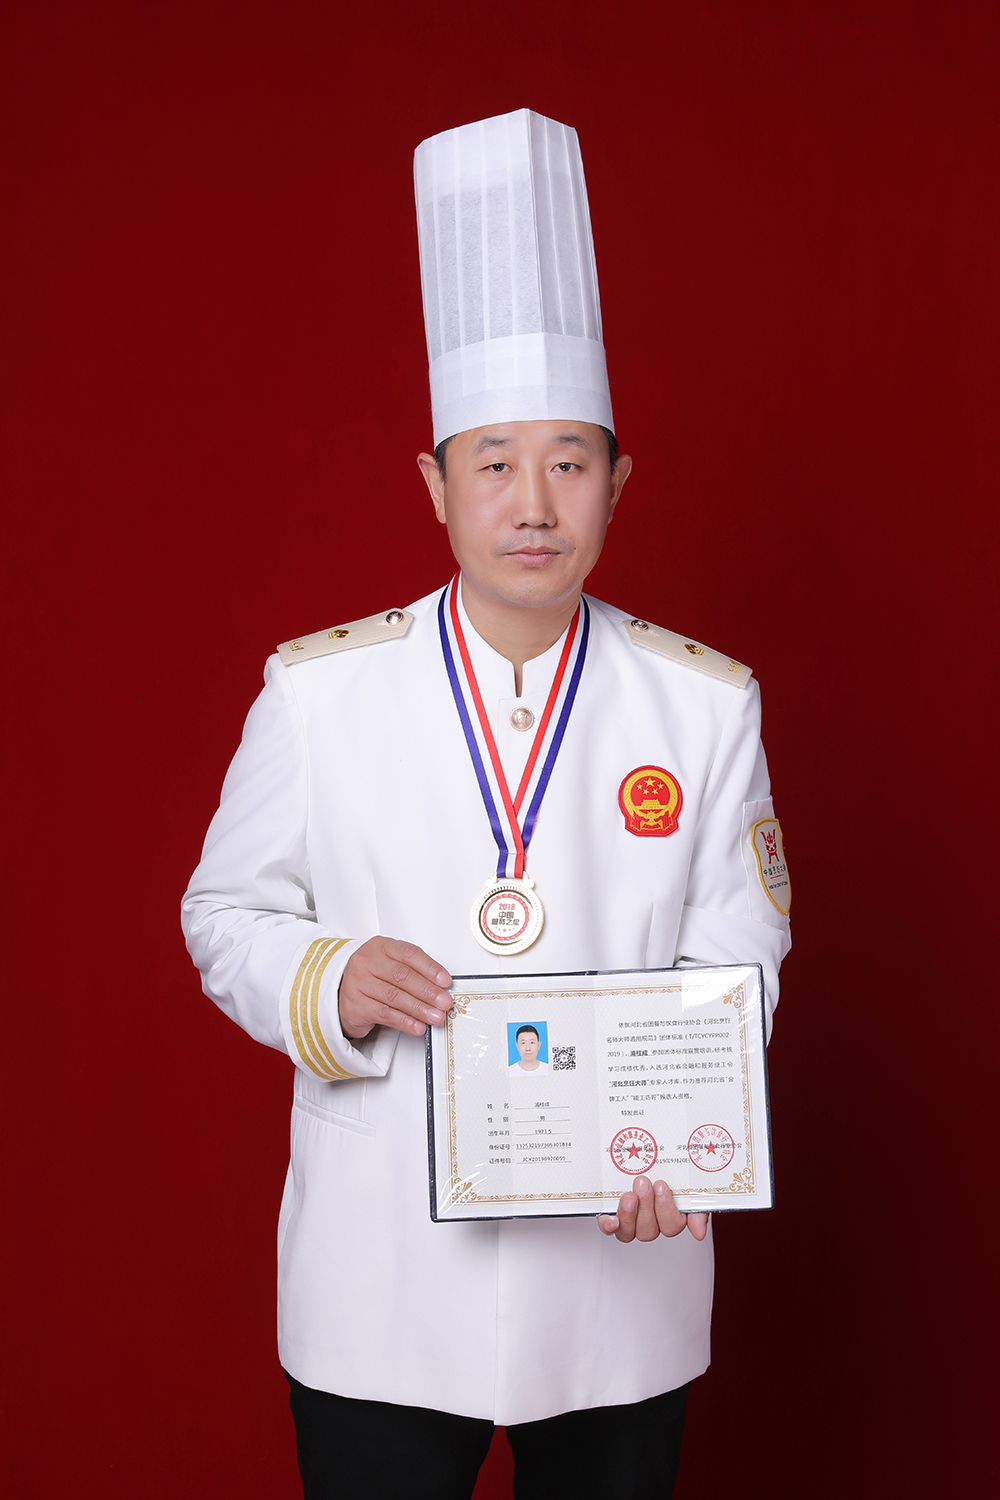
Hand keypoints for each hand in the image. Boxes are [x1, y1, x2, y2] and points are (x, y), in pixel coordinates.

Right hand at [338, 937, 452, 1039]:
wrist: (340, 994)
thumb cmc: (371, 978)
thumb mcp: (389, 965)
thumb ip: (412, 971)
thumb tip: (440, 988)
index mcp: (380, 946)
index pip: (409, 953)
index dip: (430, 968)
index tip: (445, 981)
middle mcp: (366, 962)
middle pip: (402, 976)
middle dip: (428, 991)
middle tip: (444, 1003)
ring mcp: (357, 983)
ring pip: (394, 996)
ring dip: (419, 1009)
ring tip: (435, 1017)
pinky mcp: (354, 1005)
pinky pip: (384, 1014)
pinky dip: (404, 1022)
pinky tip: (417, 1026)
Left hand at [597, 1176, 708, 1242]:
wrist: (641, 1149)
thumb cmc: (668, 1168)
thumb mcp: (687, 1182)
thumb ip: (696, 1208)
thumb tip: (699, 1232)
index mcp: (669, 1214)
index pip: (672, 1226)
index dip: (666, 1209)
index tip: (661, 1185)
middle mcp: (650, 1221)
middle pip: (650, 1231)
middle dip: (646, 1206)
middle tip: (643, 1182)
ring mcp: (630, 1220)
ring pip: (630, 1232)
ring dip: (629, 1214)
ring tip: (628, 1194)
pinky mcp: (611, 1214)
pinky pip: (608, 1228)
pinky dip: (609, 1226)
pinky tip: (611, 1220)